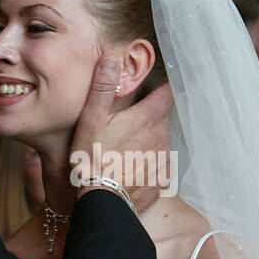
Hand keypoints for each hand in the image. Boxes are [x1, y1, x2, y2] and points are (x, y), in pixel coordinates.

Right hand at [70, 55, 172, 212]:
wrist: (101, 200)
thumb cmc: (93, 158)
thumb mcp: (92, 118)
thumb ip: (103, 87)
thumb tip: (111, 57)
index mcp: (147, 117)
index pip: (167, 93)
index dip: (165, 86)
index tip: (162, 83)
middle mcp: (161, 136)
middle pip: (162, 118)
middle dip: (149, 116)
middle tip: (128, 123)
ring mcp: (163, 159)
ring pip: (160, 141)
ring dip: (147, 141)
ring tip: (125, 149)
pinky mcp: (161, 181)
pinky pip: (158, 166)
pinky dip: (148, 164)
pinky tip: (130, 169)